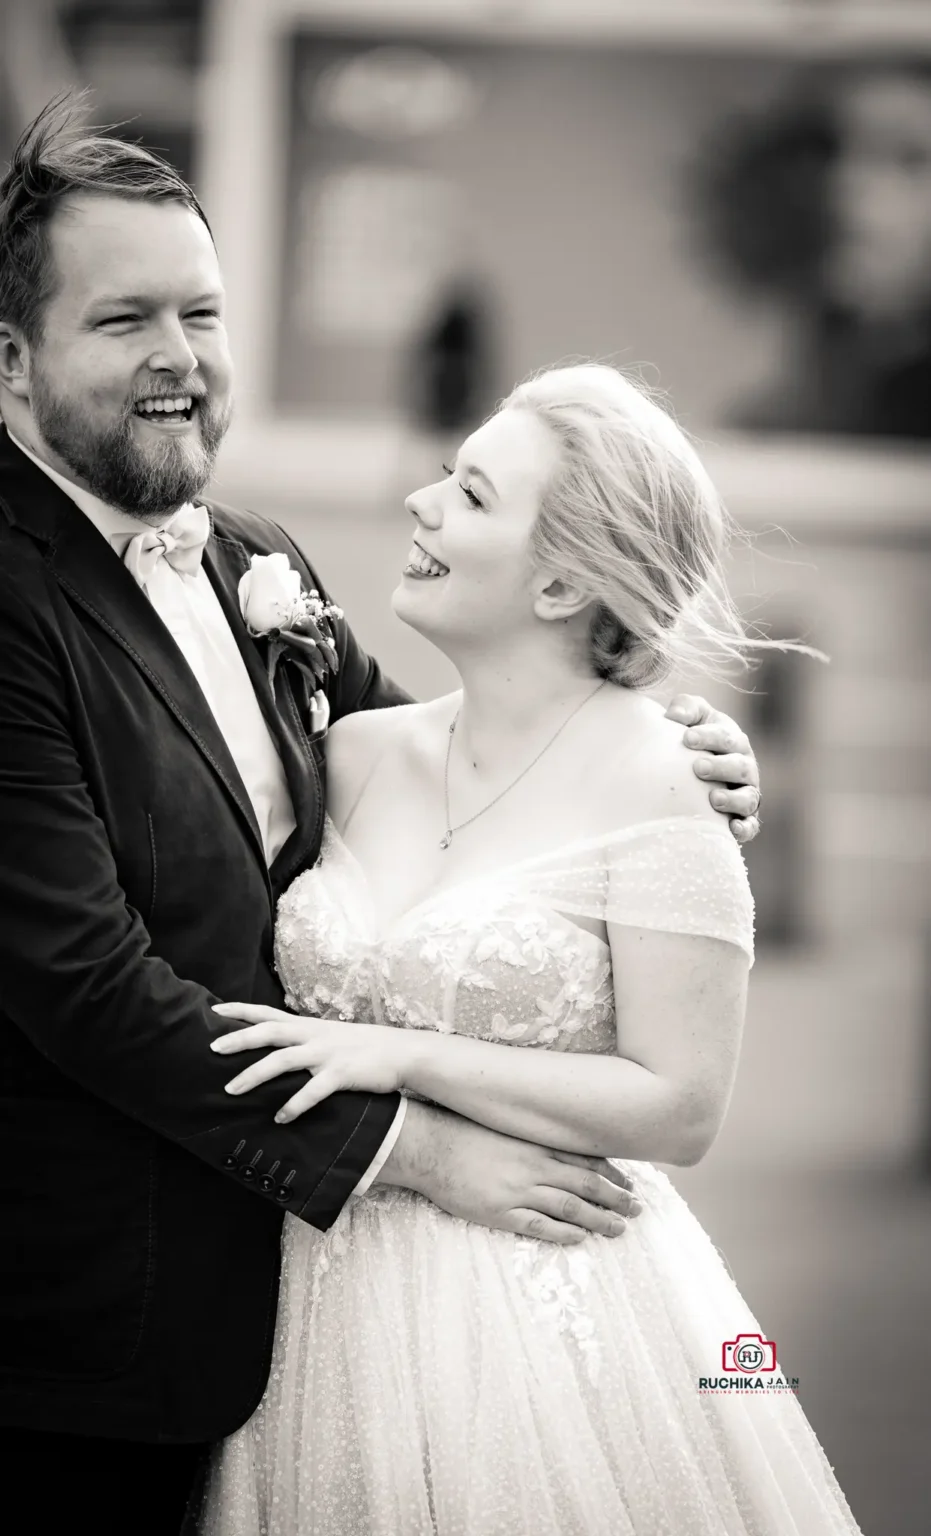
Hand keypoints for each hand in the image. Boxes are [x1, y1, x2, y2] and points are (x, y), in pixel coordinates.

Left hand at [211, 1003, 413, 1122]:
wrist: (403, 1051)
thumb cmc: (364, 1048)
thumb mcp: (330, 1038)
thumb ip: (305, 1042)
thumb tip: (279, 1052)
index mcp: (308, 1026)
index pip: (267, 1013)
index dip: (240, 1010)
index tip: (214, 1008)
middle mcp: (313, 1035)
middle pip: (268, 1032)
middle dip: (238, 1039)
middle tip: (211, 1049)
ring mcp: (327, 1053)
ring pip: (282, 1060)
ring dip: (254, 1075)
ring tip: (232, 1090)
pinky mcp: (342, 1073)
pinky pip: (313, 1090)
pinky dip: (294, 1105)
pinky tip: (280, 1118)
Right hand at [378, 1100, 643, 1245]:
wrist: (430, 1145)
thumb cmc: (463, 1130)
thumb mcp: (505, 1125)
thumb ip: (530, 1136)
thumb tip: (552, 1142)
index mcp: (537, 1143)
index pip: (586, 1159)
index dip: (612, 1174)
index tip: (630, 1184)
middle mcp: (536, 1166)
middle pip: (588, 1184)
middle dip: (616, 1198)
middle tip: (638, 1210)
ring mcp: (520, 1190)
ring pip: (572, 1207)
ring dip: (600, 1219)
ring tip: (619, 1230)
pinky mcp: (502, 1212)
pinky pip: (540, 1226)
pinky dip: (563, 1233)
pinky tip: (580, 1239)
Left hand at [665, 693, 760, 844]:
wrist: (689, 770)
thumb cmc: (691, 739)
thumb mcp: (691, 718)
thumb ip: (685, 708)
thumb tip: (674, 716)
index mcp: (734, 741)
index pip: (726, 737)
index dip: (708, 737)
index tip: (686, 738)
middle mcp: (745, 767)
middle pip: (740, 767)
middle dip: (721, 767)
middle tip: (697, 767)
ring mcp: (746, 793)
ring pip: (748, 797)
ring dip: (732, 799)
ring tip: (712, 799)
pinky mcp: (744, 818)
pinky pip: (751, 826)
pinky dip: (745, 828)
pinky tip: (733, 829)